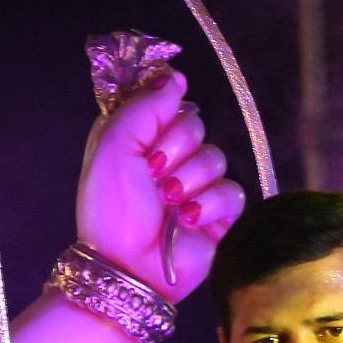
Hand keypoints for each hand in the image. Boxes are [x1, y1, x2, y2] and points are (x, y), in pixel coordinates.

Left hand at [74, 68, 245, 297]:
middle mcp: (168, 158)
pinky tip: (186, 220)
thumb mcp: (113, 146)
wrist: (125, 267)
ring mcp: (195, 186)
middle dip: (174, 150)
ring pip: (215, 157)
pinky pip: (232, 190)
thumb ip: (142, 105)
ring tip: (166, 203)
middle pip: (196, 125)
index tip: (151, 130)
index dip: (162, 114)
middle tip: (152, 174)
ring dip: (187, 181)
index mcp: (139, 138)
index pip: (169, 102)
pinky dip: (208, 204)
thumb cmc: (110, 210)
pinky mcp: (218, 215)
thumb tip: (174, 76)